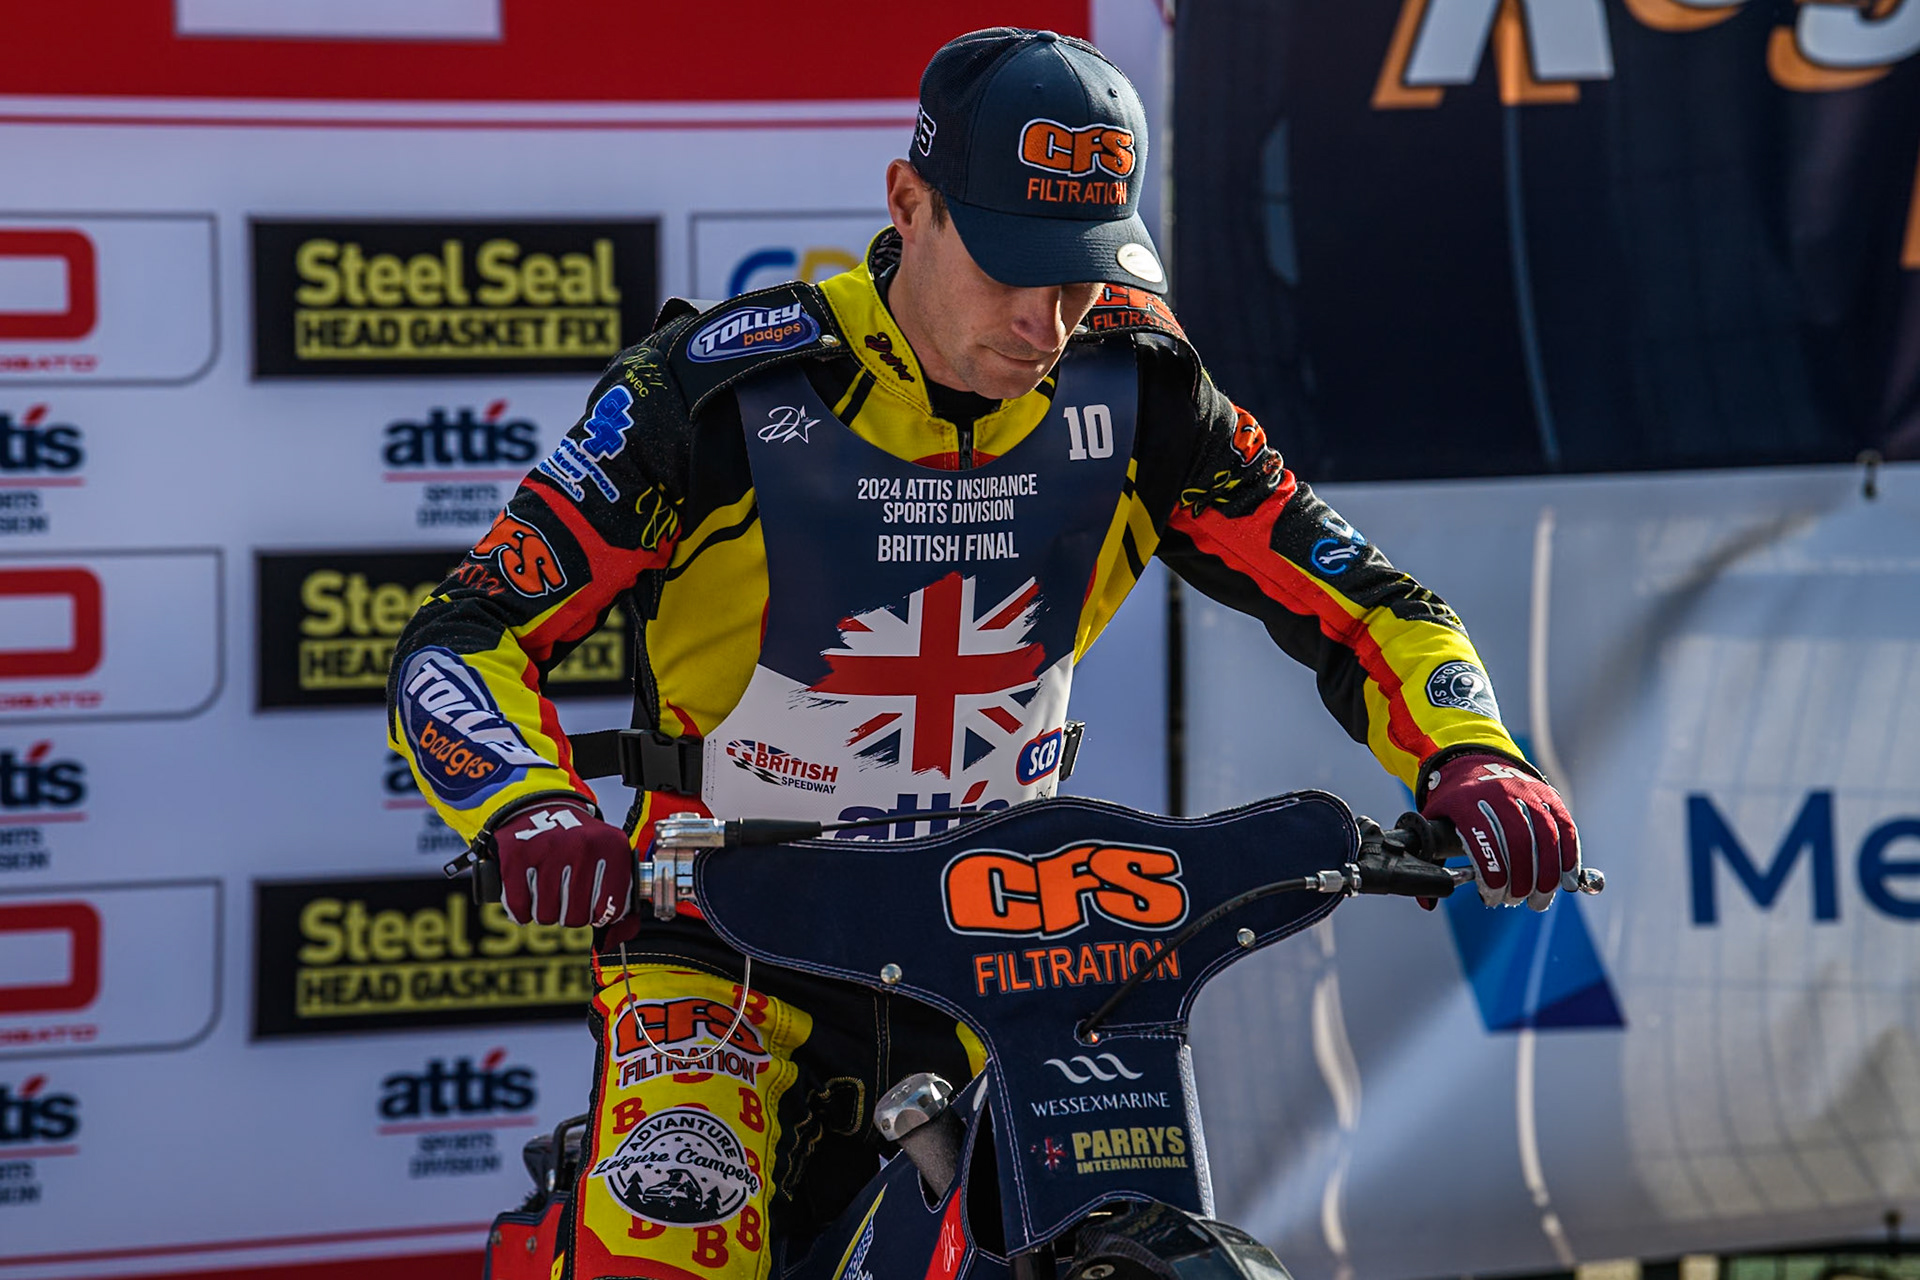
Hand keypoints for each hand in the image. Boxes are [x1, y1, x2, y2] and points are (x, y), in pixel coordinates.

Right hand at [495, 799, 633, 927]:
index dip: (599, 915)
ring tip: (548, 893)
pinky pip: (519, 906)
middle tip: (566, 898)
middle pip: (576, 917)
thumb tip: (610, 942)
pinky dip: (520, 910)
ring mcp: (549, 849)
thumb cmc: (579, 844)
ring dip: (545, 912)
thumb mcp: (610, 861)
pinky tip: (527, 896)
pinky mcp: (517, 854)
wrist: (540, 808)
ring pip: (546, 915)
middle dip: (569, 915)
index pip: (610, 910)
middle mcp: (583, 846)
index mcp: (612, 847)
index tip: (593, 905)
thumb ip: (621, 903)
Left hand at [1420, 753, 1578, 910]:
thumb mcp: (1434, 821)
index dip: (1493, 873)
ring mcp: (1527, 791)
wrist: (1472, 761)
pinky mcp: (1547, 794)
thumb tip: (1428, 904)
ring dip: (1547, 873)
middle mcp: (1499, 793)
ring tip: (1540, 898)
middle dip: (1521, 879)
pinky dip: (1569, 855)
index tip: (1493, 896)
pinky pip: (1565, 826)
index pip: (1484, 840)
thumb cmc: (1453, 803)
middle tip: (1517, 901)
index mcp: (1466, 801)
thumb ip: (1432, 860)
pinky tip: (1566, 879)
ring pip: (1546, 835)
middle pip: (1518, 841)